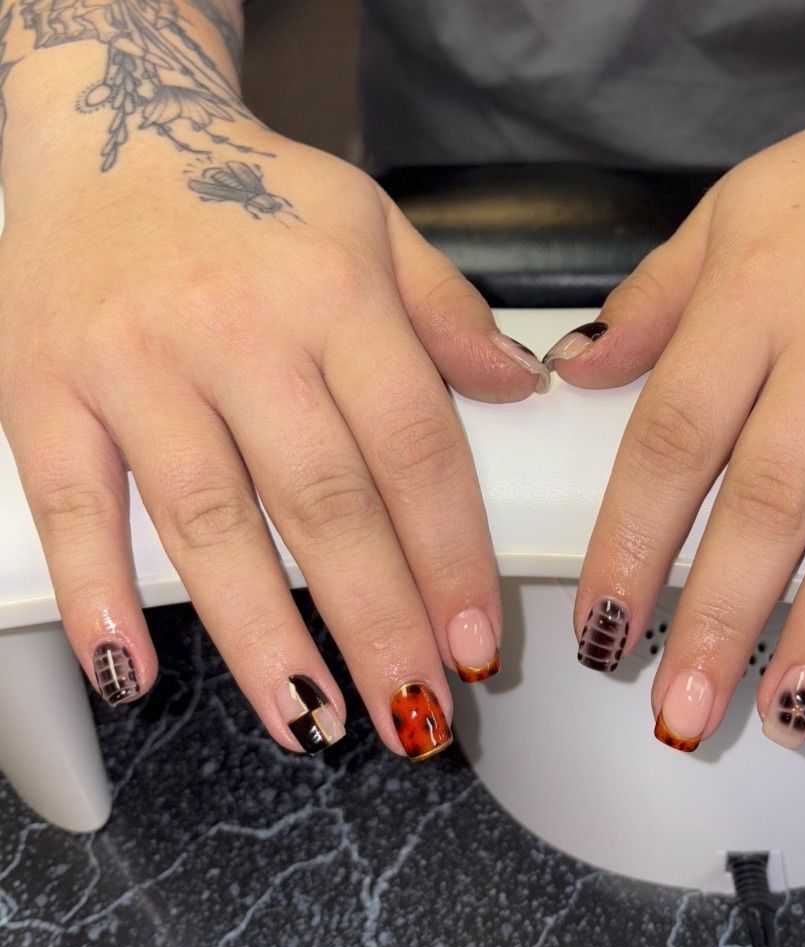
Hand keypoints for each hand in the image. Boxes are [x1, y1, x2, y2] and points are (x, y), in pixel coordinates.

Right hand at [0, 129, 542, 756]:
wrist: (109, 131)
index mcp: (336, 295)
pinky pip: (69, 502)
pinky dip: (96, 592)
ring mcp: (134, 363)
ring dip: (261, 635)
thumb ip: (449, 315)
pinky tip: (133, 670)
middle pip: (323, 504)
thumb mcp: (375, 227)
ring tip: (309, 719)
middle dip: (375, 621)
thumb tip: (520, 389)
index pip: (414, 451)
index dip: (450, 557)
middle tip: (411, 709)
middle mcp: (238, 331)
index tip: (473, 640)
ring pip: (209, 521)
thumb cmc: (253, 194)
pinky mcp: (43, 387)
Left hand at [548, 78, 804, 750]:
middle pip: (774, 495)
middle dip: (720, 614)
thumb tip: (575, 373)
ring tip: (792, 707)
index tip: (601, 628)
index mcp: (752, 297)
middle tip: (682, 709)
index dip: (630, 545)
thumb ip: (648, 308)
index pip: (674, 440)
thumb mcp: (720, 222)